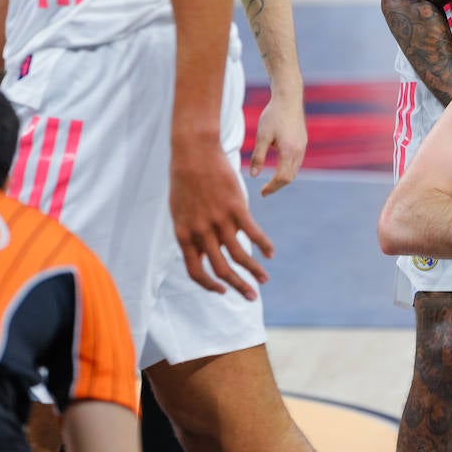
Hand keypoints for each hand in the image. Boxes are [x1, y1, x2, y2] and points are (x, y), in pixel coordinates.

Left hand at [170, 134, 273, 299]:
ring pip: (239, 255)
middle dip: (238, 286)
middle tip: (251, 297)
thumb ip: (193, 232)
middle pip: (221, 269)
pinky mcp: (236, 207)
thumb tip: (209, 248)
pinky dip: (263, 245)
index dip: (209, 285)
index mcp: (184, 235)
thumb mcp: (180, 211)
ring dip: (253, 271)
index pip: (195, 271)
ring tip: (264, 280)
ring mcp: (219, 220)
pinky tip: (271, 253)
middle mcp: (201, 232)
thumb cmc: (185, 181)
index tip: (222, 291)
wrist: (193, 153)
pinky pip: (253, 232)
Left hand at [250, 94, 306, 195]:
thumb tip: (254, 175)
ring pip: (295, 170)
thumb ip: (258, 156)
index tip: (262, 193)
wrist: (289, 98)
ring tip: (271, 181)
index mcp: (289, 151)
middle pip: (290, 177)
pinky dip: (288, 169)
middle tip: (264, 191)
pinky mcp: (303, 141)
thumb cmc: (273, 115)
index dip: (272, 187)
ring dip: (283, 178)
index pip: (282, 178)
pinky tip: (279, 167)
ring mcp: (303, 146)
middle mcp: (299, 151)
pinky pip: (297, 161)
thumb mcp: (262, 136)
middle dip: (277, 186)